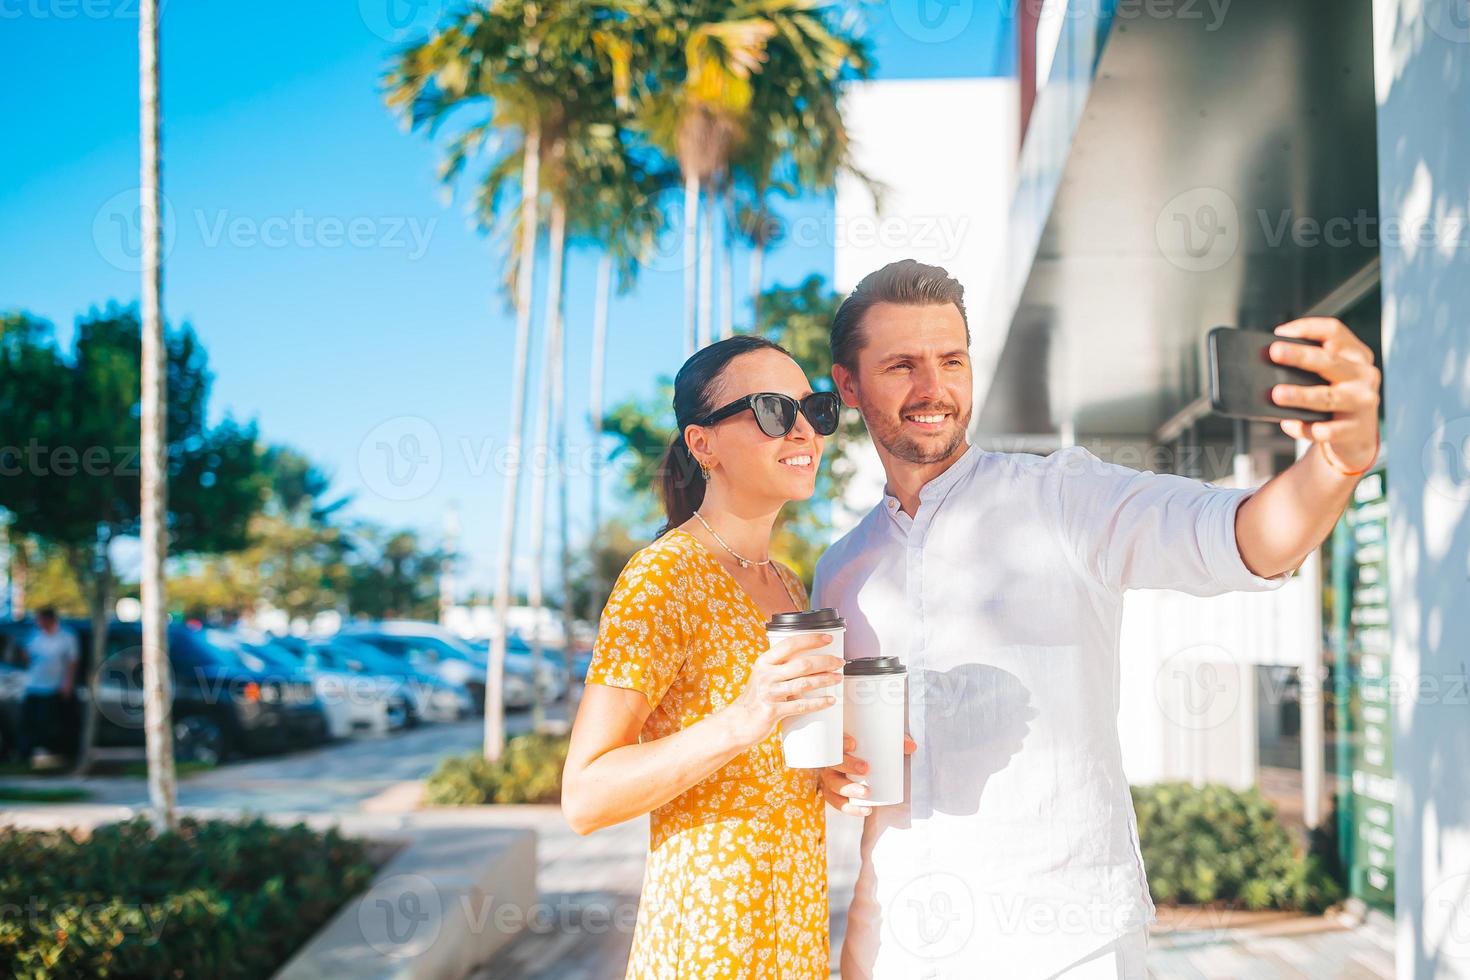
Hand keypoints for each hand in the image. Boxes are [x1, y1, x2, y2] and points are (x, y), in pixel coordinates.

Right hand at [723, 632, 842, 747]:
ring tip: (838, 678)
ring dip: (825, 680)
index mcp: (763, 662)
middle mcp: (766, 675)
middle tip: (839, 662)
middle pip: (802, 664)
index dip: (811, 639)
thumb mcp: (762, 676)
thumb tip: (808, 660)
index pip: (790, 644)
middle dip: (825, 661)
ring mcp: (769, 693)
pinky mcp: (773, 711)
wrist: (738, 722)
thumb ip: (779, 667)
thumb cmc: (754, 699)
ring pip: (804, 683)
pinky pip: (801, 705)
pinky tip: (829, 700)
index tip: (827, 638)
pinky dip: (818, 703)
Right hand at [820, 732, 916, 815]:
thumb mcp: (882, 747)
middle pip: (833, 764)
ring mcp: (831, 782)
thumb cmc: (869, 754)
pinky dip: (852, 809)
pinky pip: (839, 804)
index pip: (834, 742)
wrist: (861, 771)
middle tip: (865, 768)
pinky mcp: (836, 797)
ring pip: (834, 786)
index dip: (840, 742)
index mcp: (838, 748)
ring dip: (849, 790)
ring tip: (867, 793)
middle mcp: (831, 765)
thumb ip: (896, 744)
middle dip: (847, 765)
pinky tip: (866, 810)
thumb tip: (912, 747)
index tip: (853, 744)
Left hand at [1267, 317, 1380, 471]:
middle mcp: (1363, 375)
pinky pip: (1325, 429)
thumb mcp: (1330, 375)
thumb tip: (1268, 364)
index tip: (1280, 332)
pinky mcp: (1355, 429)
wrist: (1358, 433)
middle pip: (1329, 361)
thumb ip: (1309, 366)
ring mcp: (1362, 402)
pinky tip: (1288, 424)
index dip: (1308, 327)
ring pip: (1327, 397)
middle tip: (1274, 352)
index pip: (1334, 331)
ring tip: (1277, 394)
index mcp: (1355, 354)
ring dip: (1301, 395)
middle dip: (1300, 356)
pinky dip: (1303, 427)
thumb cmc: (1336, 396)